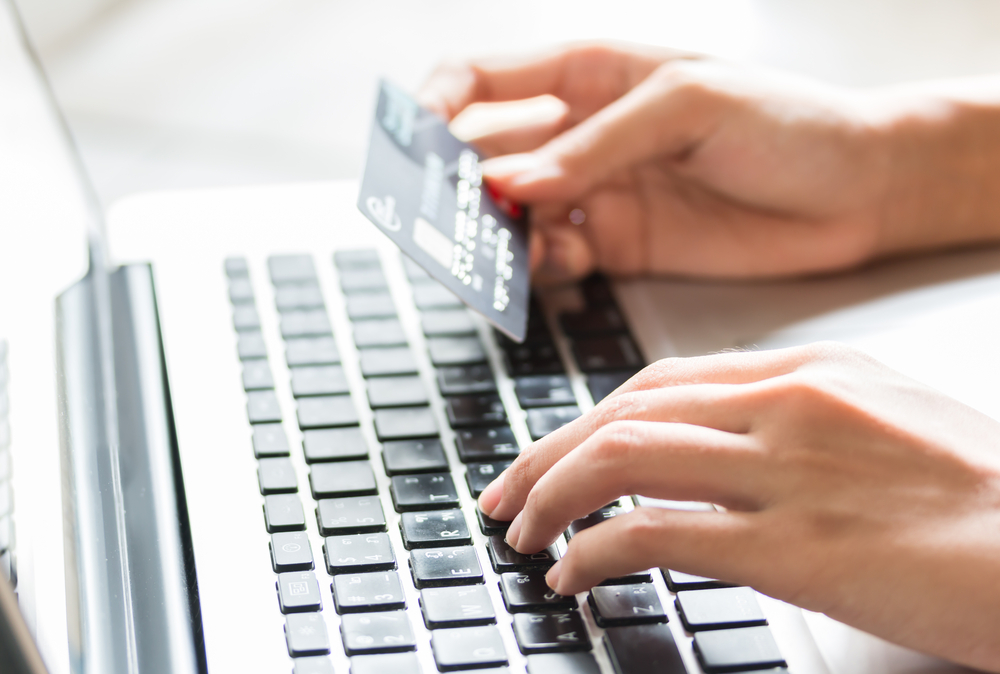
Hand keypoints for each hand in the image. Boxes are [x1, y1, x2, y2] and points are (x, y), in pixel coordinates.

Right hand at [418, 43, 999, 283]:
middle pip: (482, 152)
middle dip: (448, 182)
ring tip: (490, 253)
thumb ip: (597, 142)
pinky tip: (550, 268)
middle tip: (435, 217)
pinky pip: (551, 258)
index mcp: (590, 73)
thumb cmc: (786, 121)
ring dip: (488, 234)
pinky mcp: (615, 246)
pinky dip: (536, 268)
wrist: (855, 194)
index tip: (413, 144)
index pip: (482, 78)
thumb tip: (511, 179)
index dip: (434, 105)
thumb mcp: (691, 104)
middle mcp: (580, 134)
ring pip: (509, 214)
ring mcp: (594, 193)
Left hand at [478, 342, 999, 671]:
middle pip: (623, 410)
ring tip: (525, 534)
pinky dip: (594, 550)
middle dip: (545, 453)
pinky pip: (655, 532)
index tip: (550, 451)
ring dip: (553, 496)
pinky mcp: (794, 545)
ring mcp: (788, 469)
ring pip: (622, 457)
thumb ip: (798, 426)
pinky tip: (574, 573)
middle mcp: (788, 405)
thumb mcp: (885, 426)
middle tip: (505, 493)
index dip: (587, 417)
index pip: (659, 382)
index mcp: (808, 373)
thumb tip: (719, 455)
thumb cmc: (987, 498)